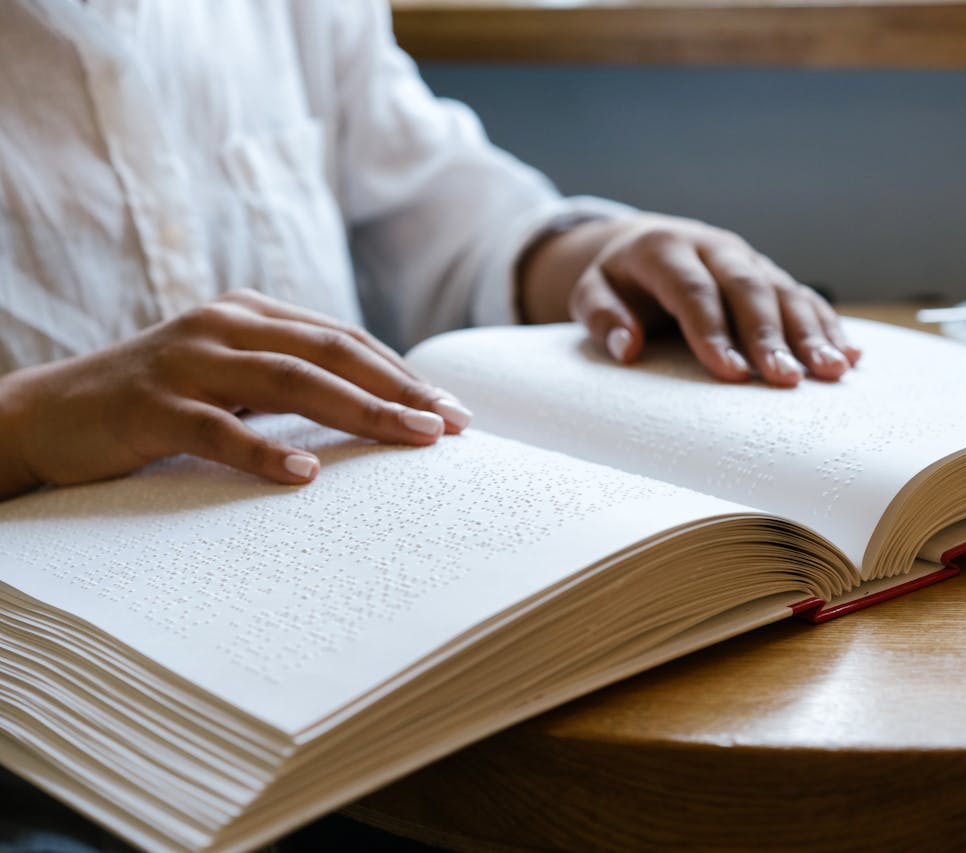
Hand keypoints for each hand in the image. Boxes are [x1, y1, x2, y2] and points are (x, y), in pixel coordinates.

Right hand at [0, 290, 470, 496]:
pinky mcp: (150, 406)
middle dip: (399, 389)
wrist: (50, 413)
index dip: (403, 372)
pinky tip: (305, 474)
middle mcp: (224, 324)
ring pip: (289, 380)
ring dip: (359, 411)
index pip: (345, 339)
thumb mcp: (230, 377)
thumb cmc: (159, 402)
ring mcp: (185, 361)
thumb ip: (291, 379)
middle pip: (331, 353)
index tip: (454, 410)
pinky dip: (263, 450)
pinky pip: (216, 428)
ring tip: (411, 438)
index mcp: (251, 313)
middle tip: (452, 425)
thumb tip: (378, 411)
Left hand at [520, 214, 859, 386]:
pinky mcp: (770, 274)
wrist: (645, 243)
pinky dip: (827, 326)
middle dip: (770, 336)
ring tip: (831, 371)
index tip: (729, 372)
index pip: (693, 290)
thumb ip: (602, 317)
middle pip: (747, 290)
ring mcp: (748, 259)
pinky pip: (804, 298)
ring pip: (784, 292)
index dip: (712, 331)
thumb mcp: (592, 293)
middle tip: (786, 380)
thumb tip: (628, 347)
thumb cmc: (619, 281)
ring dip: (810, 333)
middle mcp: (715, 249)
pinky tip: (849, 355)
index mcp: (667, 249)